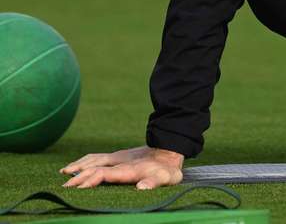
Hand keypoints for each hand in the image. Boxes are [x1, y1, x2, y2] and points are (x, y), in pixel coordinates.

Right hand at [60, 146, 183, 189]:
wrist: (170, 149)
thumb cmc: (167, 169)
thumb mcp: (167, 178)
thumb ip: (154, 182)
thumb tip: (142, 188)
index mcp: (127, 169)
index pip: (103, 173)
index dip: (89, 180)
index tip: (76, 188)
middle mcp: (119, 162)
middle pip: (93, 167)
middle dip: (78, 176)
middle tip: (63, 187)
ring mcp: (117, 157)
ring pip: (93, 160)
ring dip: (78, 166)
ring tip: (63, 174)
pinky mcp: (118, 156)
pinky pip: (96, 158)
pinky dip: (84, 161)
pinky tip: (76, 166)